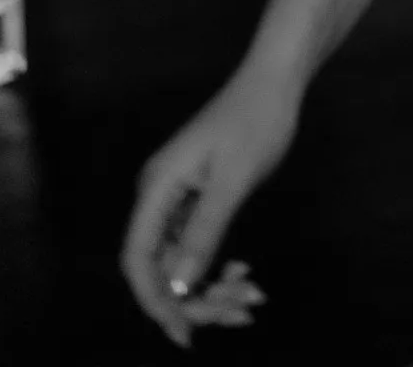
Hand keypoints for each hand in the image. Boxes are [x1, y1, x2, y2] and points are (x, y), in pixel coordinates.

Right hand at [120, 64, 298, 347]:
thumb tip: (179, 287)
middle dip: (195, 297)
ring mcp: (177, 198)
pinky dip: (219, 265)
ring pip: (182, 261)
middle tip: (240, 313)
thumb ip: (204, 231)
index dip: (154, 299)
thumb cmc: (255, 121)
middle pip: (161, 266)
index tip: (183, 332)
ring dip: (212, 286)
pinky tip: (245, 274)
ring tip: (252, 297)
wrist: (275, 81)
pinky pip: (197, 246)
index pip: (137, 257)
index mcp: (158, 187)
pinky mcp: (196, 199)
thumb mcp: (234, 180)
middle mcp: (159, 196)